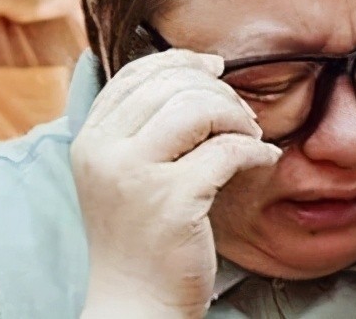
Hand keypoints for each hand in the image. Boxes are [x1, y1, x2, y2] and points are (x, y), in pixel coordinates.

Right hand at [71, 49, 281, 317]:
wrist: (135, 303)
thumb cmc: (142, 236)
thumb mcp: (124, 173)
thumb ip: (144, 126)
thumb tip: (198, 69)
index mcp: (90, 140)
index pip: (137, 73)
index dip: (183, 60)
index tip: (217, 67)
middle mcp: (104, 152)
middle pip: (173, 85)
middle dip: (220, 92)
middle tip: (242, 117)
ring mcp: (135, 177)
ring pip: (199, 108)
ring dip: (238, 116)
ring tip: (251, 136)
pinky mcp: (172, 202)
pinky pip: (228, 151)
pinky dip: (257, 150)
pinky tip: (265, 159)